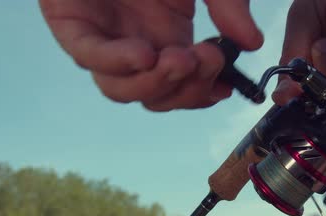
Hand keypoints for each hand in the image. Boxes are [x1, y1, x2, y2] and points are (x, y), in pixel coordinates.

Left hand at [39, 0, 262, 110]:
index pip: (181, 87)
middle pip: (155, 96)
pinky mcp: (71, 23)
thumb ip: (228, 6)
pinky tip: (144, 54)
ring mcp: (103, 38)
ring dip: (155, 83)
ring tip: (182, 58)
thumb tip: (253, 43)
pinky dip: (117, 62)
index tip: (224, 86)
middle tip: (209, 59)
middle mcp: (136, 45)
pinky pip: (89, 55)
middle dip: (185, 89)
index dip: (201, 94)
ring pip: (120, 89)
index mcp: (166, 39)